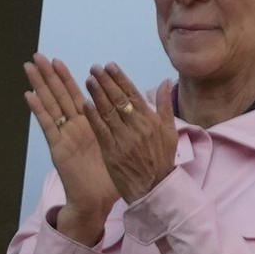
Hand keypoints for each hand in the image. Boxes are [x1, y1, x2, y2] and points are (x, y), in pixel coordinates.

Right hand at [23, 56, 117, 243]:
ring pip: (50, 105)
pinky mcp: (58, 147)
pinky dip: (38, 110)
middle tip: (38, 55)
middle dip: (49, 75)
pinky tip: (29, 95)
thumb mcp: (122, 146)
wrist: (98, 201)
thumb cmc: (110, 177)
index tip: (58, 61)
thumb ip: (128, 124)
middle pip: (59, 95)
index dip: (66, 78)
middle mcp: (73, 127)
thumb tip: (141, 107)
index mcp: (88, 125)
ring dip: (40, 85)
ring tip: (30, 66)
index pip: (75, 95)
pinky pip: (47, 125)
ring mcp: (64, 136)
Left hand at [83, 65, 180, 203]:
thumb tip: (166, 81)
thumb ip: (165, 106)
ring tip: (88, 80)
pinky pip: (101, 130)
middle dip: (106, 82)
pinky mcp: (112, 151)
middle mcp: (138, 127)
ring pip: (108, 112)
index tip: (109, 65)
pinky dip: (93, 116)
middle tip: (94, 68)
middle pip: (119, 99)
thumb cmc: (162, 159)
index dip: (120, 79)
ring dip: (97, 94)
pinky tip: (85, 104)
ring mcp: (124, 139)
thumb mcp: (170, 132)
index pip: (133, 94)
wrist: (155, 188)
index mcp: (151, 120)